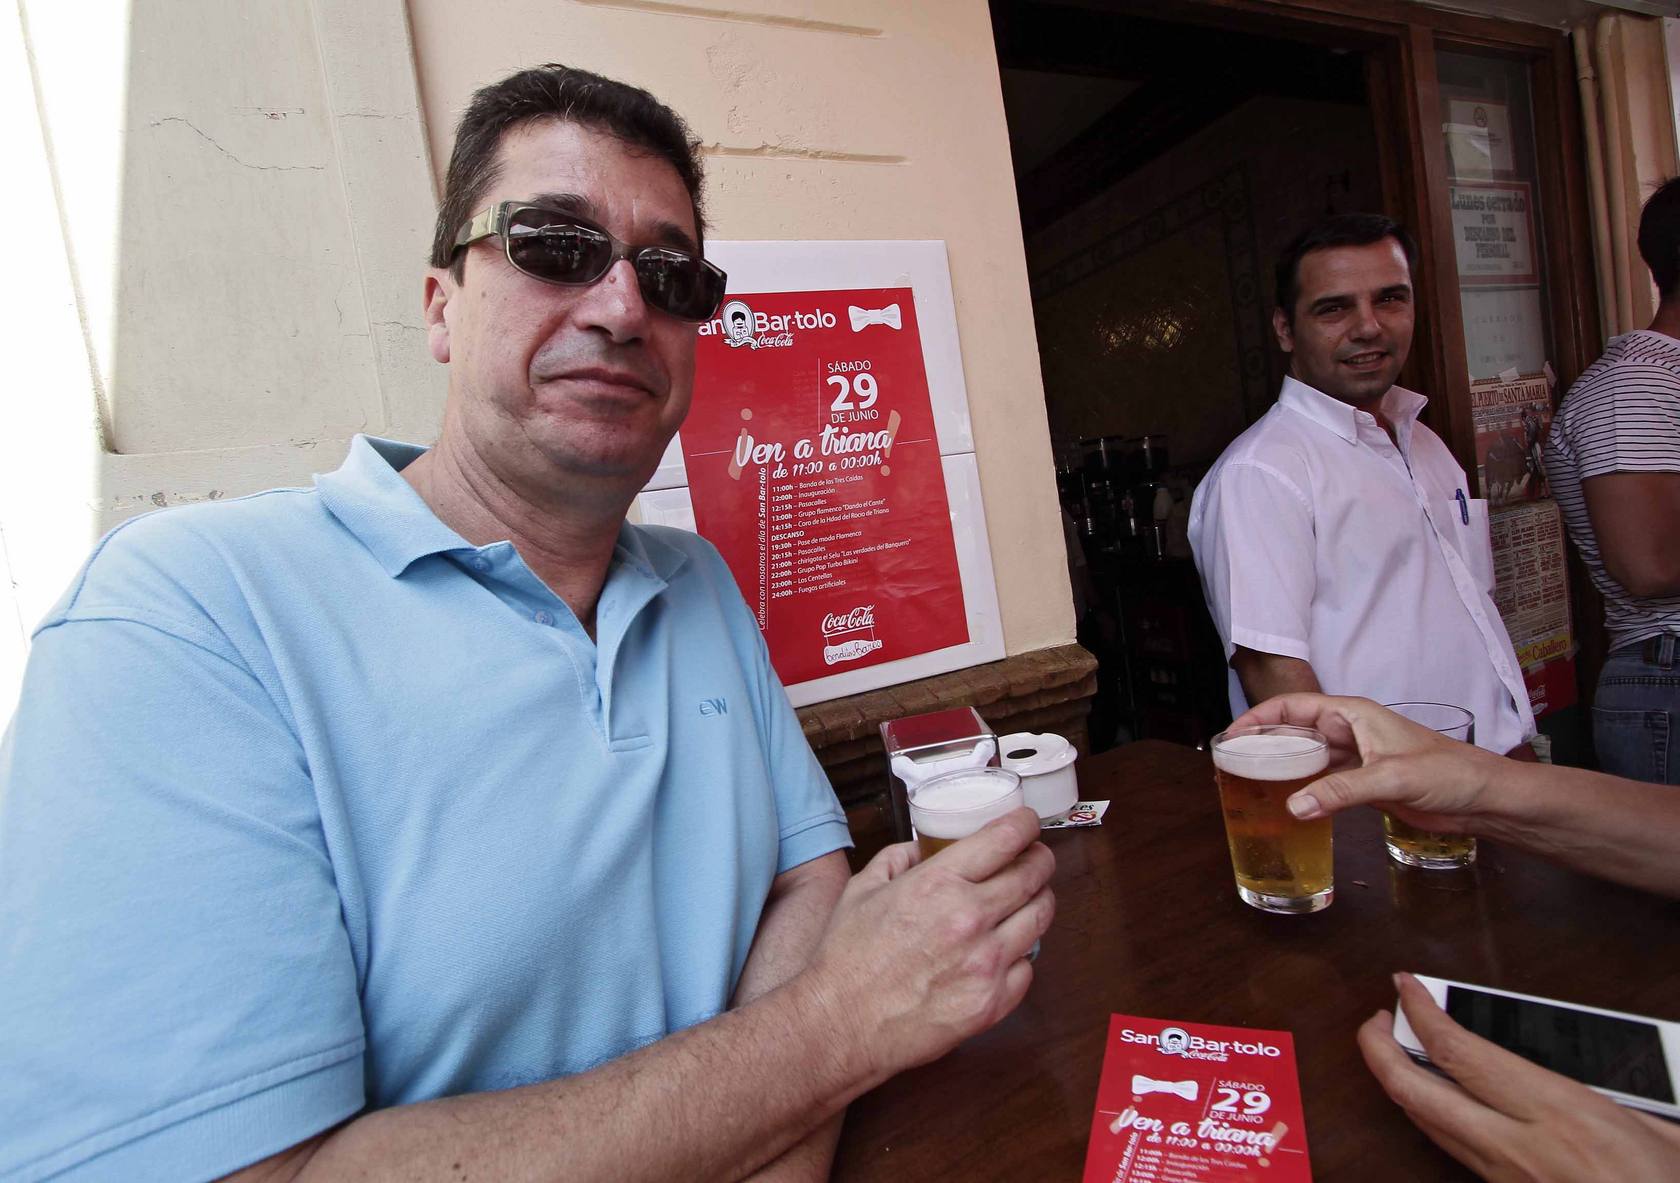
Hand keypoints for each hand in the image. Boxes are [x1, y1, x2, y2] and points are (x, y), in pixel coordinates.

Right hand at [804, 808, 1054, 1082]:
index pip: (1005, 839)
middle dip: (1040, 859)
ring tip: (1026, 902)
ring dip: (1037, 902)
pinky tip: (1004, 952)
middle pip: (1034, 875)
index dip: (1024, 825)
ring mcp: (987, 964)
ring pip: (1040, 918)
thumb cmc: (846, 958)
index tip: (1027, 823)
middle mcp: (970, 918)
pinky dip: (1020, 955)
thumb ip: (895, 859)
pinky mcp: (993, 1003)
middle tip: (1035, 858)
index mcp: (938, 884)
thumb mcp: (861, 890)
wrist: (841, 1025)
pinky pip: (1028, 968)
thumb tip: (920, 849)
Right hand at [1230, 694, 1505, 835]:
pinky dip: (1302, 791)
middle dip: (1263, 745)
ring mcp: (1355, 759)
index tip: (1232, 735)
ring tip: (1249, 785)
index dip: (1260, 717)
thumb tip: (1294, 807)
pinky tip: (1285, 804)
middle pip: (1295, 732)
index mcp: (1353, 715)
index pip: (1294, 707)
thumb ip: (1341, 791)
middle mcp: (1350, 732)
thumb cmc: (1448, 772)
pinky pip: (1322, 783)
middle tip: (1232, 765)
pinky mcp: (1363, 784)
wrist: (1482, 799)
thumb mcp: (1391, 777)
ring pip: (1306, 759)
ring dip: (1281, 770)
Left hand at [1361, 974, 1679, 1180]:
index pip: (1459, 1053)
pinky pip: (1454, 1153)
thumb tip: (1587, 1060)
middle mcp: (1520, 1147)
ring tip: (1398, 1051)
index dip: (1420, 1013)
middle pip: (1414, 1091)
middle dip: (1377, 1049)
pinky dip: (1436, 1120)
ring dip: (1401, 1084)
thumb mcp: (1660, 1129)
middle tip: (1375, 1021)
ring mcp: (1504, 1179)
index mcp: (1561, 1114)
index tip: (1406, 986)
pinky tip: (1441, 1102)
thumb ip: (1611, 1090)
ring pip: (1426, 1125)